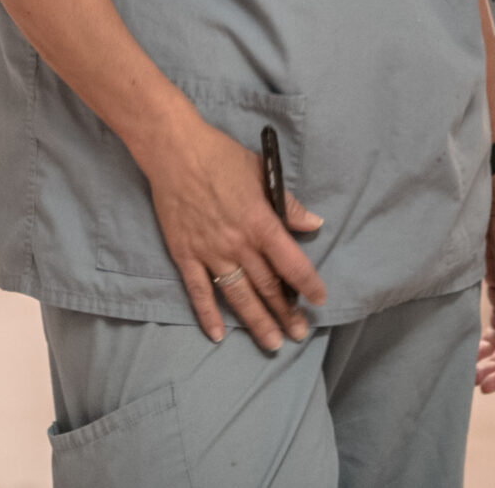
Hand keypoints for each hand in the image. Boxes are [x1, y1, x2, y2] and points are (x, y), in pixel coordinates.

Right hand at [136, 114, 325, 350]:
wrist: (175, 152)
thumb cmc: (221, 157)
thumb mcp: (261, 173)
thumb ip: (287, 204)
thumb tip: (313, 223)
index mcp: (260, 223)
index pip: (291, 263)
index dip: (308, 284)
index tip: (319, 301)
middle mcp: (238, 244)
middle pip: (267, 286)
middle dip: (285, 312)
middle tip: (298, 334)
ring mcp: (210, 252)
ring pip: (238, 295)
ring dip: (256, 322)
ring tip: (272, 343)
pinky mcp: (185, 255)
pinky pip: (199, 291)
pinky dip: (207, 314)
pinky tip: (217, 335)